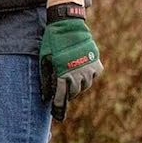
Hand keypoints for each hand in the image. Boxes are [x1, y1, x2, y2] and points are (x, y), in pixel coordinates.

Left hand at [40, 4, 102, 120]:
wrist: (68, 26)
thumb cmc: (52, 43)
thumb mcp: (44, 61)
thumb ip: (46, 79)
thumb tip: (46, 97)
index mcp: (63, 74)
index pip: (61, 96)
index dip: (58, 107)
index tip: (57, 117)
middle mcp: (78, 74)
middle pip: (73, 93)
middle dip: (67, 95)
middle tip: (61, 94)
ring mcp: (90, 69)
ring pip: (84, 86)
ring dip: (77, 87)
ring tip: (70, 82)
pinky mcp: (97, 63)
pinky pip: (93, 76)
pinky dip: (87, 77)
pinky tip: (80, 73)